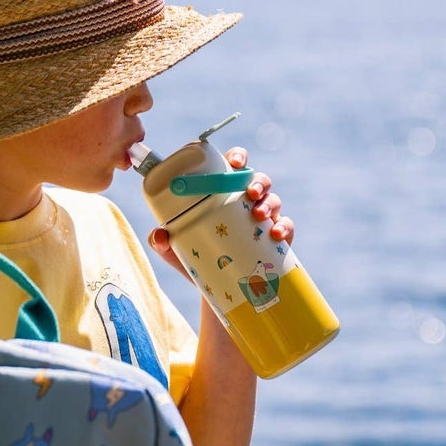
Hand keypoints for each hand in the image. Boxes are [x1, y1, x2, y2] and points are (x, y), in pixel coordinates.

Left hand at [147, 146, 294, 274]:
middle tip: (250, 193)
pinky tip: (276, 234)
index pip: (232, 165)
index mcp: (222, 192)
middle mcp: (244, 200)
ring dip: (269, 202)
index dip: (237, 156)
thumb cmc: (195, 258)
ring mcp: (263, 218)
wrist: (217, 288)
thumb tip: (159, 234)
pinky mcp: (276, 237)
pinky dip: (284, 226)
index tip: (235, 162)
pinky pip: (286, 225)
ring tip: (259, 215)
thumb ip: (161, 240)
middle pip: (257, 178)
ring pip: (273, 199)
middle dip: (257, 180)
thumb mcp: (174, 249)